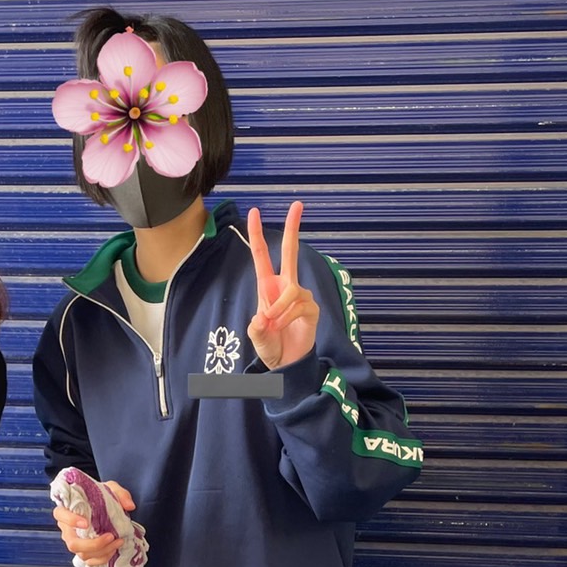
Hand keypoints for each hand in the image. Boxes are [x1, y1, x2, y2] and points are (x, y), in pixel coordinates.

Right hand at [52, 481, 134, 566]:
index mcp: (68, 509)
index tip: (86, 523)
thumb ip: (120, 494)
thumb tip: (129, 506)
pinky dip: (102, 558)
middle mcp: (68, 528)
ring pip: (82, 554)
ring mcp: (75, 541)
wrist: (102, 506)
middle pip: (72, 543)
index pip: (60, 514)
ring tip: (118, 542)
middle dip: (93, 544)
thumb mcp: (110, 489)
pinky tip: (113, 550)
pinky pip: (89, 561)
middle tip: (110, 536)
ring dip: (102, 551)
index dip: (70, 521)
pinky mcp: (83, 551)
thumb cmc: (100, 496)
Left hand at [246, 201, 319, 368]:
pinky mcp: (312, 307)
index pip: (262, 255)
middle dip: (293, 227)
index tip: (254, 212)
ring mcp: (300, 295)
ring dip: (278, 310)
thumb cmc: (271, 345)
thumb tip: (262, 317)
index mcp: (267, 286)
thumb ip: (256, 328)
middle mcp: (285, 285)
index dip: (257, 234)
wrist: (287, 362)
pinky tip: (284, 327)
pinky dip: (287, 317)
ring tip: (273, 326)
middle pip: (291, 251)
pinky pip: (299, 305)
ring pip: (290, 291)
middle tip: (298, 204)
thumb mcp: (256, 337)